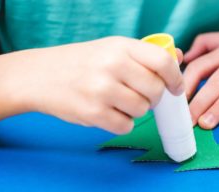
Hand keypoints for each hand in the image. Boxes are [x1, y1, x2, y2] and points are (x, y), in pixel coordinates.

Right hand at [13, 36, 183, 133]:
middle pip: (155, 90)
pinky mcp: (92, 113)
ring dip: (136, 110)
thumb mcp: (112, 48)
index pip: (163, 61)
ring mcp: (101, 90)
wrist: (40, 75)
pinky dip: (122, 123)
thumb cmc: (82, 62)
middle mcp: (112, 65)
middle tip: (141, 95)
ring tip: (120, 101)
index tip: (175, 87)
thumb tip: (178, 57)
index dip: (175, 77)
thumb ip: (145, 54)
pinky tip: (109, 112)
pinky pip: (125, 126)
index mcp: (121, 46)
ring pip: (142, 110)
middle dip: (154, 97)